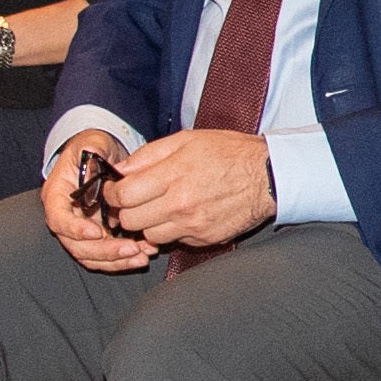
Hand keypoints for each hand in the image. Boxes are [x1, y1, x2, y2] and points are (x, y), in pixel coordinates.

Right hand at [45, 133, 155, 272]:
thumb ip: (92, 151)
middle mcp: (65, 217)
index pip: (59, 219)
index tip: (98, 232)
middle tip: (131, 248)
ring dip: (116, 260)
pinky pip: (105, 256)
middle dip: (104, 251)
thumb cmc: (93, 148)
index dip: (75, 229)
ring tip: (141, 255)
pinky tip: (143, 254)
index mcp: (57, 195)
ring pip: (91, 256)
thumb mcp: (91, 143)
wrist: (101, 156)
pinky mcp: (97, 237)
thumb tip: (95, 161)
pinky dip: (123, 259)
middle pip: (76, 245)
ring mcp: (80, 230)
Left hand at [95, 126, 275, 250]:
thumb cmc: (228, 153)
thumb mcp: (187, 139)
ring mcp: (192, 225)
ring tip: (159, 208)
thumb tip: (120, 169)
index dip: (112, 195)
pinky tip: (182, 216)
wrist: (268, 176)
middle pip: (130, 221)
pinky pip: (174, 241)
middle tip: (134, 202)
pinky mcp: (204, 239)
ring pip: (149, 235)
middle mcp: (180, 204)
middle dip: (126, 212)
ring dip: (148, 224)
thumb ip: (149, 154)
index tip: (115, 191)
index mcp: (173, 175)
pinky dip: (172, 231)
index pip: (123, 196)